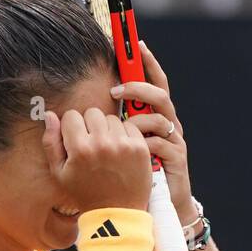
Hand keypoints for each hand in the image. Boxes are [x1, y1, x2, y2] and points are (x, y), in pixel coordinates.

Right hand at [41, 105, 152, 212]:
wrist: (116, 212)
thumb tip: (49, 114)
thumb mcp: (59, 174)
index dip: (72, 127)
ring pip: (111, 118)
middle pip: (92, 112)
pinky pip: (129, 126)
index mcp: (80, 150)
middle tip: (92, 145)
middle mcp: (102, 144)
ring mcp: (123, 145)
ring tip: (107, 150)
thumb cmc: (84, 193)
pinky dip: (124, 135)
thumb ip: (51, 143)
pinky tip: (120, 152)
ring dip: (108, 130)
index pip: (71, 116)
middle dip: (90, 125)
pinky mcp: (139, 147)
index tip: (76, 140)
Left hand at [109, 42, 193, 223]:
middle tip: (117, 87)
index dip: (146, 63)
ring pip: (161, 116)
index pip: (152, 82)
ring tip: (121, 128)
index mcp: (153, 117)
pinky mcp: (176, 158)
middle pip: (160, 93)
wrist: (159, 207)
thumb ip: (105, 129)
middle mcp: (167, 124)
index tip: (135, 43)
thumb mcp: (117, 149)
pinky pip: (160, 143)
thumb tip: (74, 113)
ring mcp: (174, 140)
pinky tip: (133, 153)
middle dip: (139, 85)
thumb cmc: (134, 175)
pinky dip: (145, 144)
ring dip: (139, 118)